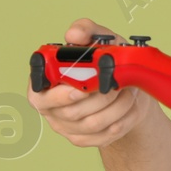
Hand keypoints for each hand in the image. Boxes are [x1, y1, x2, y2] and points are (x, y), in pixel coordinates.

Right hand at [26, 18, 157, 147]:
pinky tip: (130, 107)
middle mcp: (51, 107)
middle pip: (70, 113)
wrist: (126, 87)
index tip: (82, 89)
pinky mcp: (85, 139)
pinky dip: (123, 120)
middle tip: (117, 86)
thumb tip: (73, 35)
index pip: (40, 96)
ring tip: (128, 92)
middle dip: (98, 99)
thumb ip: (85, 31)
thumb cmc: (107, 62)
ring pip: (91, 125)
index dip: (60, 96)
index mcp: (45, 83)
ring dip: (116, 108)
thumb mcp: (100, 40)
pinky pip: (104, 136)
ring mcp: (66, 126)